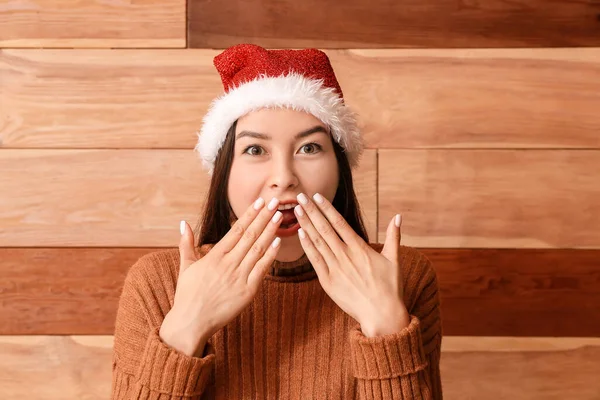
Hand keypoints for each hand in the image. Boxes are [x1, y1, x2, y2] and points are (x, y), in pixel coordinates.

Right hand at [159, 196, 283, 355]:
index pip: (236, 229)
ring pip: (258, 249)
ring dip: (270, 231)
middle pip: (250, 235)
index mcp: (214, 256)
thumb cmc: (187, 296)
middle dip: (264, 217)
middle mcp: (228, 263)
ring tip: (280, 217)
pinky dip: (270, 255)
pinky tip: (277, 242)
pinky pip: (261, 270)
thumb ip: (186, 244)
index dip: (250, 214)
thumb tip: (183, 223)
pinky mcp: (246, 291)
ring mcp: (238, 277)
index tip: (260, 202)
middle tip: (275, 202)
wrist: (191, 323)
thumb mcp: (185, 267)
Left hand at [294, 193, 409, 336]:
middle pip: (325, 229)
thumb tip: (398, 216)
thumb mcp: (394, 260)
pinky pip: (315, 260)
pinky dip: (307, 246)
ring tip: (297, 210)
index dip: (327, 208)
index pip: (339, 223)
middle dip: (311, 211)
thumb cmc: (390, 288)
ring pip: (318, 242)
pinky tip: (300, 233)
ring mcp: (336, 268)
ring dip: (306, 225)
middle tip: (300, 197)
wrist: (382, 315)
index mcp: (360, 248)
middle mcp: (346, 256)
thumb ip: (393, 236)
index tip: (317, 196)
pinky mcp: (328, 282)